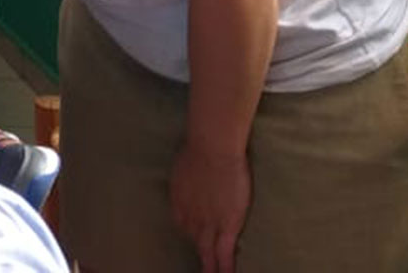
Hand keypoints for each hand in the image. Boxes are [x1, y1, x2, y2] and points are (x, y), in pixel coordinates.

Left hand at [169, 141, 251, 272]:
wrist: (212, 149)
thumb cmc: (199, 147)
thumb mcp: (185, 164)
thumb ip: (188, 174)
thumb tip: (191, 172)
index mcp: (179, 201)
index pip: (183, 223)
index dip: (190, 230)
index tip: (196, 234)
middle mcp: (190, 216)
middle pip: (192, 240)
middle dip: (197, 253)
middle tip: (200, 266)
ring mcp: (208, 223)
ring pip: (207, 252)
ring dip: (208, 267)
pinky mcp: (227, 226)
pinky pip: (224, 253)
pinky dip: (224, 268)